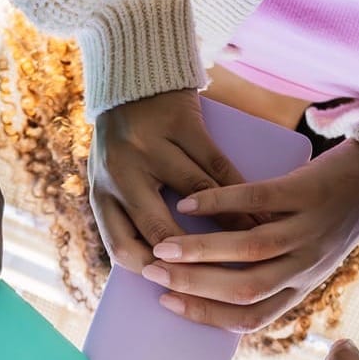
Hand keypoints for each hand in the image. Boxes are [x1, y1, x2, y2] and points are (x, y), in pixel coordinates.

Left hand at [89, 88, 250, 271]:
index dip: (155, 272)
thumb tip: (169, 268)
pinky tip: (256, 208)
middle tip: (226, 275)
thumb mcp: (116, 177)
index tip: (184, 287)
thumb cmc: (129, 140)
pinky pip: (216, 165)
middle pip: (159, 230)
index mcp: (101, 193)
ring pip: (196, 196)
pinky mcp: (180, 122)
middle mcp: (119, 171)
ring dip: (229, 224)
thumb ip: (133, 214)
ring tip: (254, 245)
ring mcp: (150, 145)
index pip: (123, 247)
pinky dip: (238, 191)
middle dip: (197, 258)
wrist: (134, 72)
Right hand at [140, 140, 358, 331]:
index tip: (167, 304)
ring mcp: (309, 230)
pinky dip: (219, 203)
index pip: (250, 317)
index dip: (206, 316)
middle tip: (152, 273)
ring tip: (163, 246)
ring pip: (248, 252)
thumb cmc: (331, 213)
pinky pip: (258, 201)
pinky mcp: (309, 193)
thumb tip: (208, 279)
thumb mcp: (306, 254)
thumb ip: (270, 271)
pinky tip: (190, 203)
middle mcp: (306, 266)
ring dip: (200, 252)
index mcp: (301, 286)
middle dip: (193, 287)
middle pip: (244, 290)